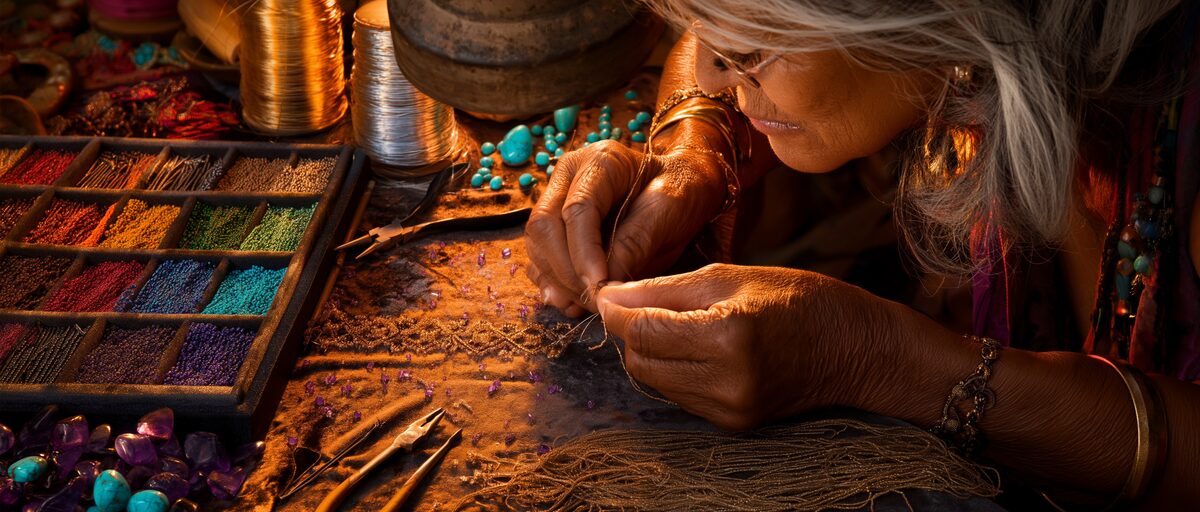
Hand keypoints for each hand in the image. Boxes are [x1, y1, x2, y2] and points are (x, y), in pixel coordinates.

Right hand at [524, 140, 726, 316]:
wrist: (684, 190)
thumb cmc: (681, 194)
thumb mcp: (670, 212)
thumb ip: (636, 243)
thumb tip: (603, 284)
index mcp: (600, 161)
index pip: (576, 209)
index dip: (583, 253)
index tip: (599, 286)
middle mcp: (569, 176)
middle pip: (545, 226)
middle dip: (565, 270)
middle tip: (594, 300)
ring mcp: (556, 199)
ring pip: (536, 244)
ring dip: (556, 280)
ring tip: (586, 304)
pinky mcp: (554, 225)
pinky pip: (539, 257)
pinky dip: (552, 283)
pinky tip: (573, 302)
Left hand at [596, 263, 894, 430]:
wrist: (856, 348)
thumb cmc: (797, 299)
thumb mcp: (730, 278)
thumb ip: (664, 290)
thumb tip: (608, 296)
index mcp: (728, 335)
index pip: (643, 330)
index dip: (616, 311)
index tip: (608, 294)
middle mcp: (727, 380)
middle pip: (641, 360)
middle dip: (632, 332)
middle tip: (645, 305)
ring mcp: (730, 409)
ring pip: (655, 381)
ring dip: (651, 352)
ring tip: (677, 324)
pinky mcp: (733, 424)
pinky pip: (679, 396)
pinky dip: (675, 371)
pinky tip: (696, 350)